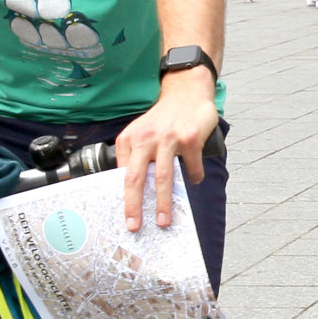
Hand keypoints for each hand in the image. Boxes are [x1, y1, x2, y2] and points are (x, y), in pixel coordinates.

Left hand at [115, 73, 218, 232]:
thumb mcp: (142, 132)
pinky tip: (195, 179)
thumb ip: (136, 156)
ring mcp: (168, 138)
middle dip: (134, 206)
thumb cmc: (164, 118)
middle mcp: (145, 138)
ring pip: (162, 177)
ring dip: (163, 203)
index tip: (125, 217)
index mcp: (129, 139)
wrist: (186, 93)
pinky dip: (194, 177)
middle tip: (135, 226)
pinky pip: (191, 167)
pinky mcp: (189, 138)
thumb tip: (135, 190)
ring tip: (164, 220)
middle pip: (136, 178)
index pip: (122, 174)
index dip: (123, 198)